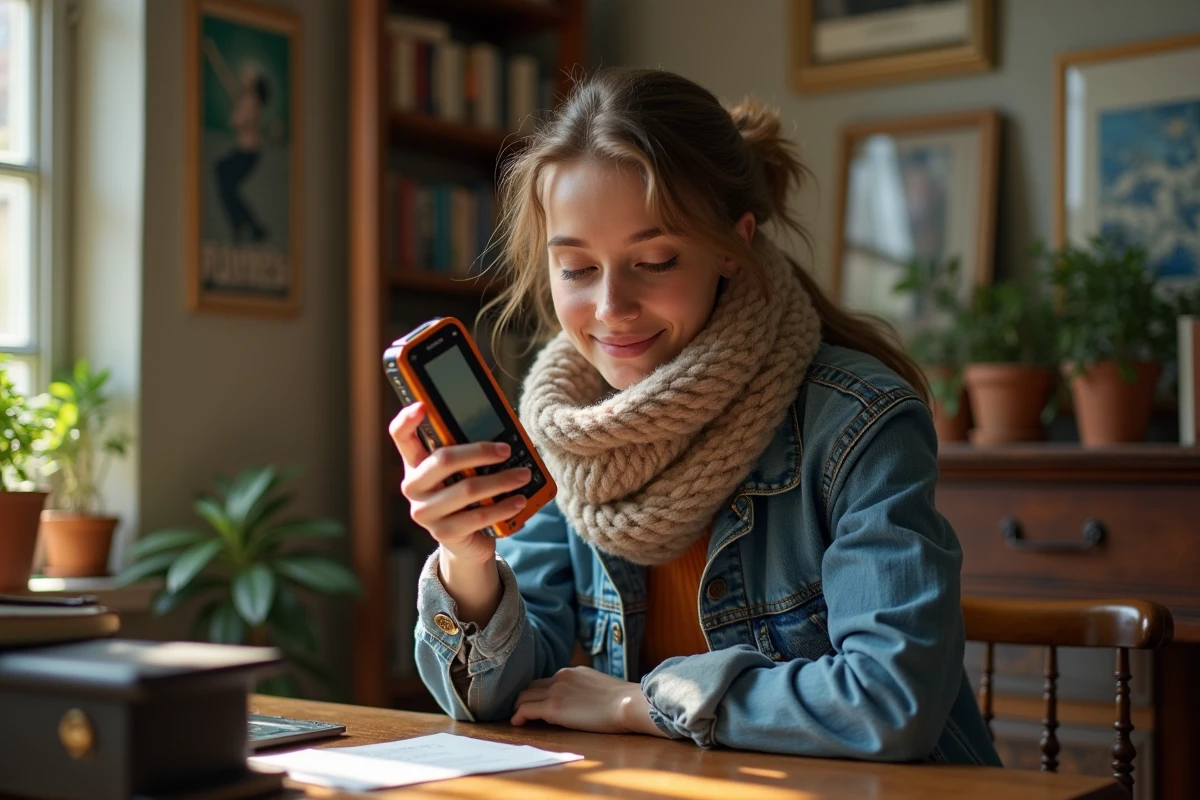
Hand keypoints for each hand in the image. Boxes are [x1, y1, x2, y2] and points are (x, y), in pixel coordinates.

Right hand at [389, 402, 530, 565]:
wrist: (467, 540)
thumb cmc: (467, 494)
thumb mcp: (462, 470)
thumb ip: (467, 450)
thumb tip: (498, 425)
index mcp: (414, 463)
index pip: (400, 436)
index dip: (407, 419)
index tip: (422, 406)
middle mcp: (413, 487)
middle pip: (443, 459)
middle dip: (480, 452)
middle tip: (506, 450)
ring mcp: (425, 512)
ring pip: (467, 489)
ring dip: (501, 480)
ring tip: (523, 475)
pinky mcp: (443, 533)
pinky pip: (478, 516)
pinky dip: (503, 507)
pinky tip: (519, 500)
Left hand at [511, 667, 667, 736]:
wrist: (627, 703)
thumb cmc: (622, 701)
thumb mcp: (598, 687)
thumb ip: (584, 690)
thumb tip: (580, 702)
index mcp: (572, 671)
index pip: (546, 681)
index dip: (538, 693)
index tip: (535, 704)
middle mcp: (561, 676)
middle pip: (531, 686)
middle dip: (523, 698)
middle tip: (520, 712)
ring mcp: (556, 690)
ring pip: (524, 696)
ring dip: (518, 707)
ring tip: (516, 719)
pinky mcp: (553, 707)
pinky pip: (526, 709)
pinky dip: (518, 716)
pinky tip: (517, 724)